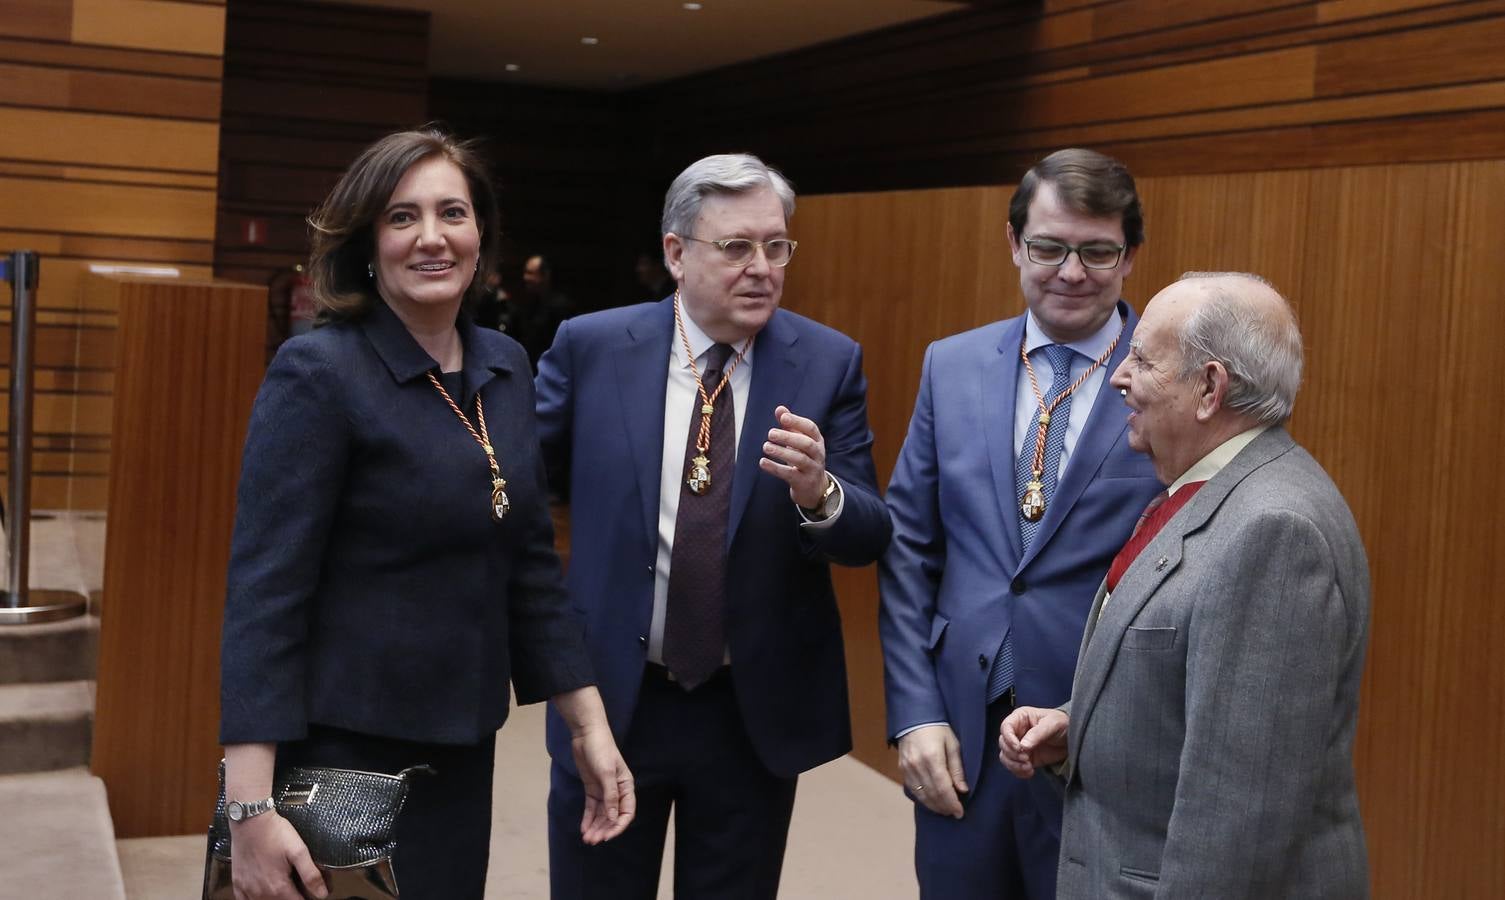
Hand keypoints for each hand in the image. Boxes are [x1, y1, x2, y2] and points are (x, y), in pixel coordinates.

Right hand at [229, 812, 325, 899]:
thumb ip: (311, 875)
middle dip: (293, 898)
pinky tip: (262, 894)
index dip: (308, 899)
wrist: (250, 820)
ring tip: (284, 890)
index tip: (313, 893)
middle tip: (300, 888)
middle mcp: (261, 892)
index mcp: (278, 887)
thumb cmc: (275, 833)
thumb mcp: (299, 851)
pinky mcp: (238, 882)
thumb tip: (322, 894)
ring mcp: (247, 889)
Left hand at [570, 723, 635, 844]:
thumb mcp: (607, 772)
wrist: (587, 735)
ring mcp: (603, 790)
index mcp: (626, 786)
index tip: (607, 837)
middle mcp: (616, 791)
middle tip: (592, 841)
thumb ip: (610, 796)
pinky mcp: (592, 788)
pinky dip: (588, 819)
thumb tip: (613, 818)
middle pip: (612, 816)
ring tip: (587, 839)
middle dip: (603, 829)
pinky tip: (583, 829)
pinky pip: (591, 808)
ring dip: (595, 827)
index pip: (626, 812)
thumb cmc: (601, 749)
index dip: (618, 826)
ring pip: (601, 814)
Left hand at [759, 405, 827, 507]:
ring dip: (781, 452)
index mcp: (817, 441)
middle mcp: (818, 454)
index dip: (797, 421)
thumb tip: (779, 409)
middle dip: (788, 437)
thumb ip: (790, 426)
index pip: (811, 428)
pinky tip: (763, 462)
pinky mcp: (804, 483)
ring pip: (800, 459)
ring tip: (766, 447)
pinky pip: (790, 475)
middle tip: (770, 433)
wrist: (814, 489)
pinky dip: (775, 468)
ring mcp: (812, 469)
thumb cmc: (804, 459)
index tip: (783, 417)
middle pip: (806, 443)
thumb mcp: (799, 442)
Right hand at [897, 724, 967, 818]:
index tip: (960, 812)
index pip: (943, 788)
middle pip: (932, 794)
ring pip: (921, 795)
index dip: (952, 803)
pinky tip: (932, 802)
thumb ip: (957, 768)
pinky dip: (923, 798)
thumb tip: (963, 790)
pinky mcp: (902, 769)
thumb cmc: (938, 728)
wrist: (914, 717)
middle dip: (944, 806)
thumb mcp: (953, 744)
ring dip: (934, 805)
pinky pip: (913, 789)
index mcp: (932, 758)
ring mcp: (907, 768)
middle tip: (954, 813)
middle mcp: (917, 765)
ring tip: (945, 810)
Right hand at [998, 706, 1068, 778]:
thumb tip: (1022, 746)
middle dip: (1013, 754)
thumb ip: (1037, 734)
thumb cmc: (1062, 724)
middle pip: (1003, 744)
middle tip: (1027, 759)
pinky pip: (1014, 766)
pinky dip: (1019, 771)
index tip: (1019, 748)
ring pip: (1005, 756)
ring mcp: (1019, 746)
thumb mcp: (1052, 724)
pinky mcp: (1025, 759)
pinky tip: (1030, 772)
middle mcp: (1016, 732)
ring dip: (1014, 764)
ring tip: (1028, 768)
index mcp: (1020, 718)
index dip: (1009, 738)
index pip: (1006, 727)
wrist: (1073, 738)